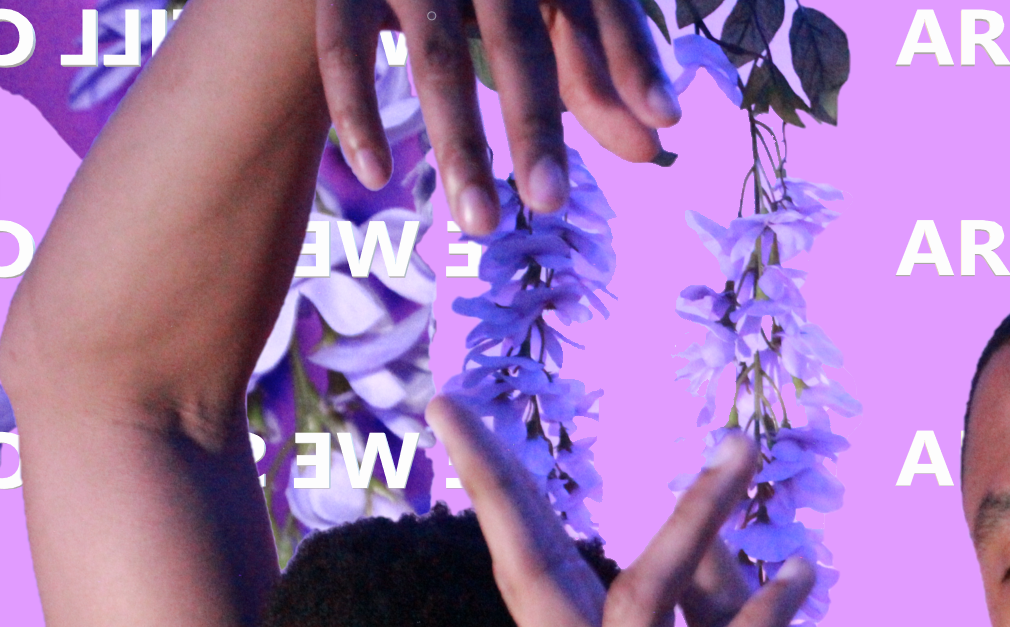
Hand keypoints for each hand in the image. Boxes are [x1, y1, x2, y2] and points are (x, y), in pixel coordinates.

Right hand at [314, 0, 681, 231]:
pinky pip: (342, 49)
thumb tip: (654, 146)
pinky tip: (377, 176)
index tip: (667, 121)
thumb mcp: (538, 17)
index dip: (632, 59)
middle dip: (536, 124)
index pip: (595, 6)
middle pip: (516, 39)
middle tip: (552, 201)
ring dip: (459, 145)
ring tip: (482, 223)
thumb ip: (593, 75)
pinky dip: (359, 112)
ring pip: (436, 58)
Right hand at [428, 397, 886, 626]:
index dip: (503, 496)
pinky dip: (758, 617)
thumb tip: (711, 538)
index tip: (459, 415)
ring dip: (690, 520)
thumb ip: (722, 619)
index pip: (540, 577)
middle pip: (528, 579)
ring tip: (743, 452)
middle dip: (495, 488)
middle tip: (450, 399)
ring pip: (632, 604)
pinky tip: (802, 573)